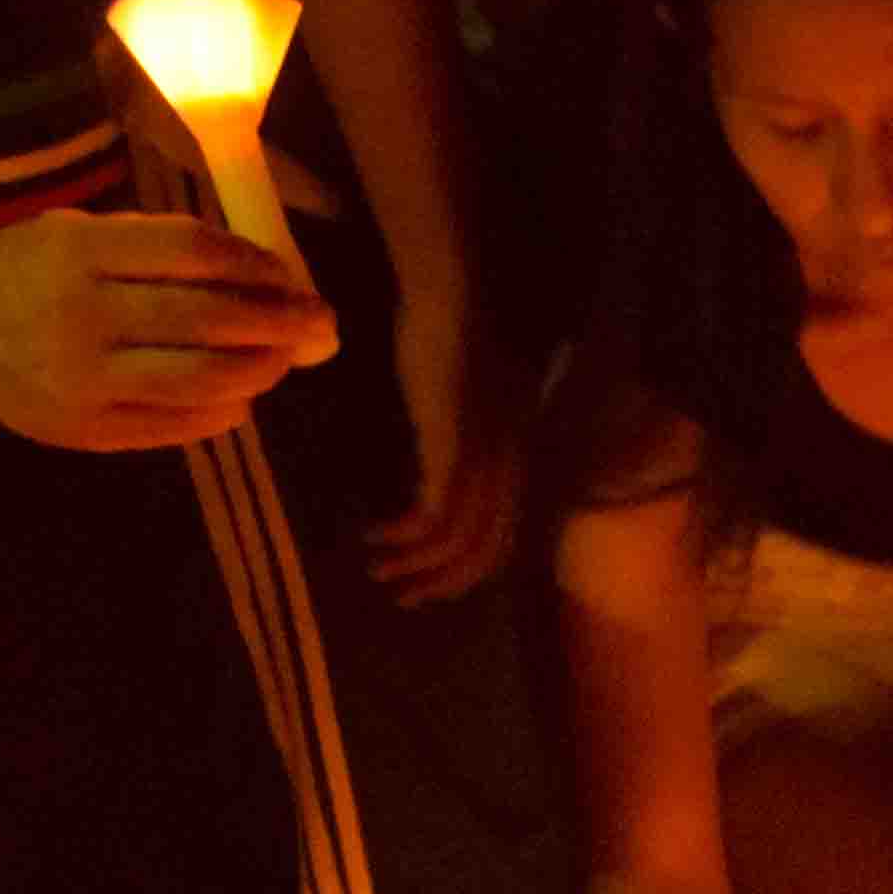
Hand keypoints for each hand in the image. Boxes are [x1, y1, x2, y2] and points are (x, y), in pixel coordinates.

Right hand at [0, 210, 333, 452]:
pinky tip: (238, 396)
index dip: (255, 266)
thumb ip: (158, 252)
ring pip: (203, 380)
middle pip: (210, 322)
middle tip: (319, 325)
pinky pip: (176, 427)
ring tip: (281, 360)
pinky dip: (221, 411)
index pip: (194, 255)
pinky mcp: (82, 432)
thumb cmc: (22, 270)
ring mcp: (82, 382)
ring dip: (260, 371)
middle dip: (279, 324)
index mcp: (79, 253)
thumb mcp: (78, 235)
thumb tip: (263, 278)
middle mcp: (81, 317)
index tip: (287, 275)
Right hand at [362, 288, 528, 607]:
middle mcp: (510, 471)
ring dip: (414, 565)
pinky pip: (435, 517)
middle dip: (439, 583)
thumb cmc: (448, 339)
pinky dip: (404, 536)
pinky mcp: (455, 451)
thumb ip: (454, 441)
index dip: (464, 573)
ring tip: (377, 569)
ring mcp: (486, 463)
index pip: (501, 540)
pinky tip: (376, 534)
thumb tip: (427, 475)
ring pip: (458, 544)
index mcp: (517, 462)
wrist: (451, 299)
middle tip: (399, 594)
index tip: (426, 584)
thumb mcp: (459, 403)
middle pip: (484, 554)